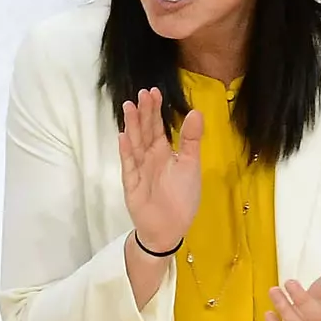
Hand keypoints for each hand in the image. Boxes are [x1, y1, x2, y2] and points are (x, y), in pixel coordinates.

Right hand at [119, 87, 202, 256]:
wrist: (170, 228)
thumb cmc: (182, 197)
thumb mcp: (191, 165)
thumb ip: (192, 140)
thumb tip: (196, 112)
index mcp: (163, 152)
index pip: (157, 126)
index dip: (155, 110)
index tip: (153, 92)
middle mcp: (149, 157)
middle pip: (144, 131)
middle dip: (143, 113)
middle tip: (142, 93)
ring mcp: (138, 169)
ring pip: (134, 143)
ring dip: (131, 126)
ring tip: (129, 107)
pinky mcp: (131, 184)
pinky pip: (129, 165)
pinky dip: (126, 151)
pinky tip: (124, 136)